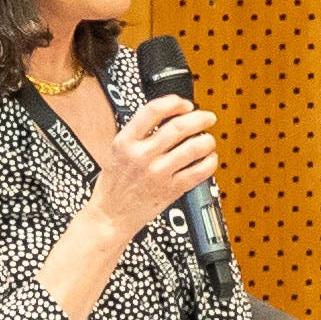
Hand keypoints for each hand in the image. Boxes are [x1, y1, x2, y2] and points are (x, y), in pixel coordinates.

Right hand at [82, 98, 222, 231]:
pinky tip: (209, 159)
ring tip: (209, 140)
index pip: (153, 111)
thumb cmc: (114, 184)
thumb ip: (139, 134)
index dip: (174, 103)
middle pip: (179, 127)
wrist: (110, 216)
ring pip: (193, 148)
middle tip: (208, 118)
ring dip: (207, 140)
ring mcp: (158, 173)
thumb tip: (169, 117)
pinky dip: (210, 162)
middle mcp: (142, 155)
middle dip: (200, 118)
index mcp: (125, 142)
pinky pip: (199, 172)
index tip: (185, 104)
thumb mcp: (116, 151)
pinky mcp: (171, 190)